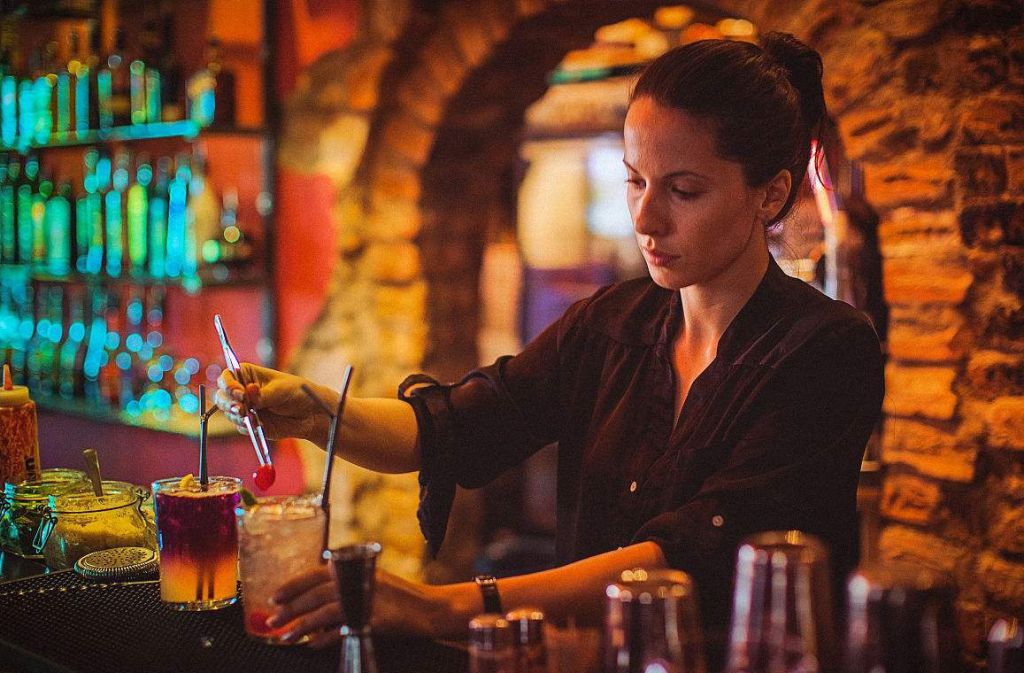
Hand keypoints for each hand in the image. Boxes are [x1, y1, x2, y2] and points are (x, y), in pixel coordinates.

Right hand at [215, 364, 335, 446]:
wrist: (309, 413)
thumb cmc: (297, 392)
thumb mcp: (281, 390)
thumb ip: (263, 394)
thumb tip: (249, 392)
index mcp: (247, 375)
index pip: (227, 376)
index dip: (228, 384)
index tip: (240, 393)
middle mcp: (242, 391)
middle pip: (221, 396)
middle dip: (228, 403)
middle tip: (241, 409)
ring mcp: (245, 408)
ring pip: (229, 413)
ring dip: (237, 416)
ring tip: (252, 418)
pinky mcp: (250, 424)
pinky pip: (241, 427)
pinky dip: (247, 427)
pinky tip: (259, 425)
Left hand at [267, 566, 445, 647]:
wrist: (433, 609)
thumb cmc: (405, 598)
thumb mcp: (375, 582)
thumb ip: (350, 585)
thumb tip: (319, 601)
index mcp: (358, 568)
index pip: (317, 572)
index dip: (294, 585)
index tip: (275, 596)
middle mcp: (360, 580)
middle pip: (316, 592)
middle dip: (291, 607)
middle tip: (272, 619)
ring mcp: (367, 599)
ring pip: (324, 610)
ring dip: (302, 624)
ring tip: (286, 636)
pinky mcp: (374, 619)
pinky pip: (343, 629)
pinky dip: (325, 638)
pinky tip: (312, 645)